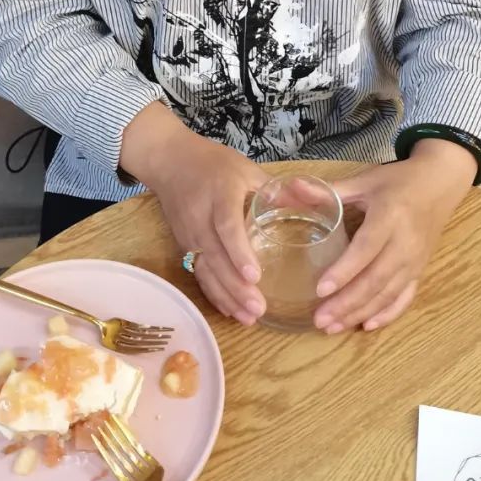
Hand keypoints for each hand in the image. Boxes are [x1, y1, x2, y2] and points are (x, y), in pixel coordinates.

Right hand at [120, 104, 267, 324]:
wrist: (169, 162)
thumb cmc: (213, 163)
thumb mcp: (246, 169)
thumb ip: (275, 190)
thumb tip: (311, 206)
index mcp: (220, 194)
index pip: (227, 226)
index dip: (239, 252)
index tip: (255, 276)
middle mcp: (200, 218)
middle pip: (216, 257)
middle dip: (236, 287)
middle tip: (259, 310)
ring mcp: (189, 235)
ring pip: (206, 271)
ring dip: (226, 297)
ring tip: (249, 318)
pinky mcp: (184, 246)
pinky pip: (199, 274)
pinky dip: (214, 294)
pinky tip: (230, 311)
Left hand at [313, 139, 474, 333]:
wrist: (441, 183)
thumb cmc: (398, 181)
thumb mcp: (364, 180)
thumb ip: (328, 190)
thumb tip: (291, 188)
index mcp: (390, 216)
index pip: (366, 249)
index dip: (344, 271)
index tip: (320, 289)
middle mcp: (405, 242)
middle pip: (376, 279)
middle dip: (347, 303)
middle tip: (320, 319)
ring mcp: (415, 260)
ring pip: (388, 293)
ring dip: (361, 313)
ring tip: (333, 327)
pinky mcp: (420, 269)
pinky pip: (405, 297)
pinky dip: (387, 314)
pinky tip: (367, 325)